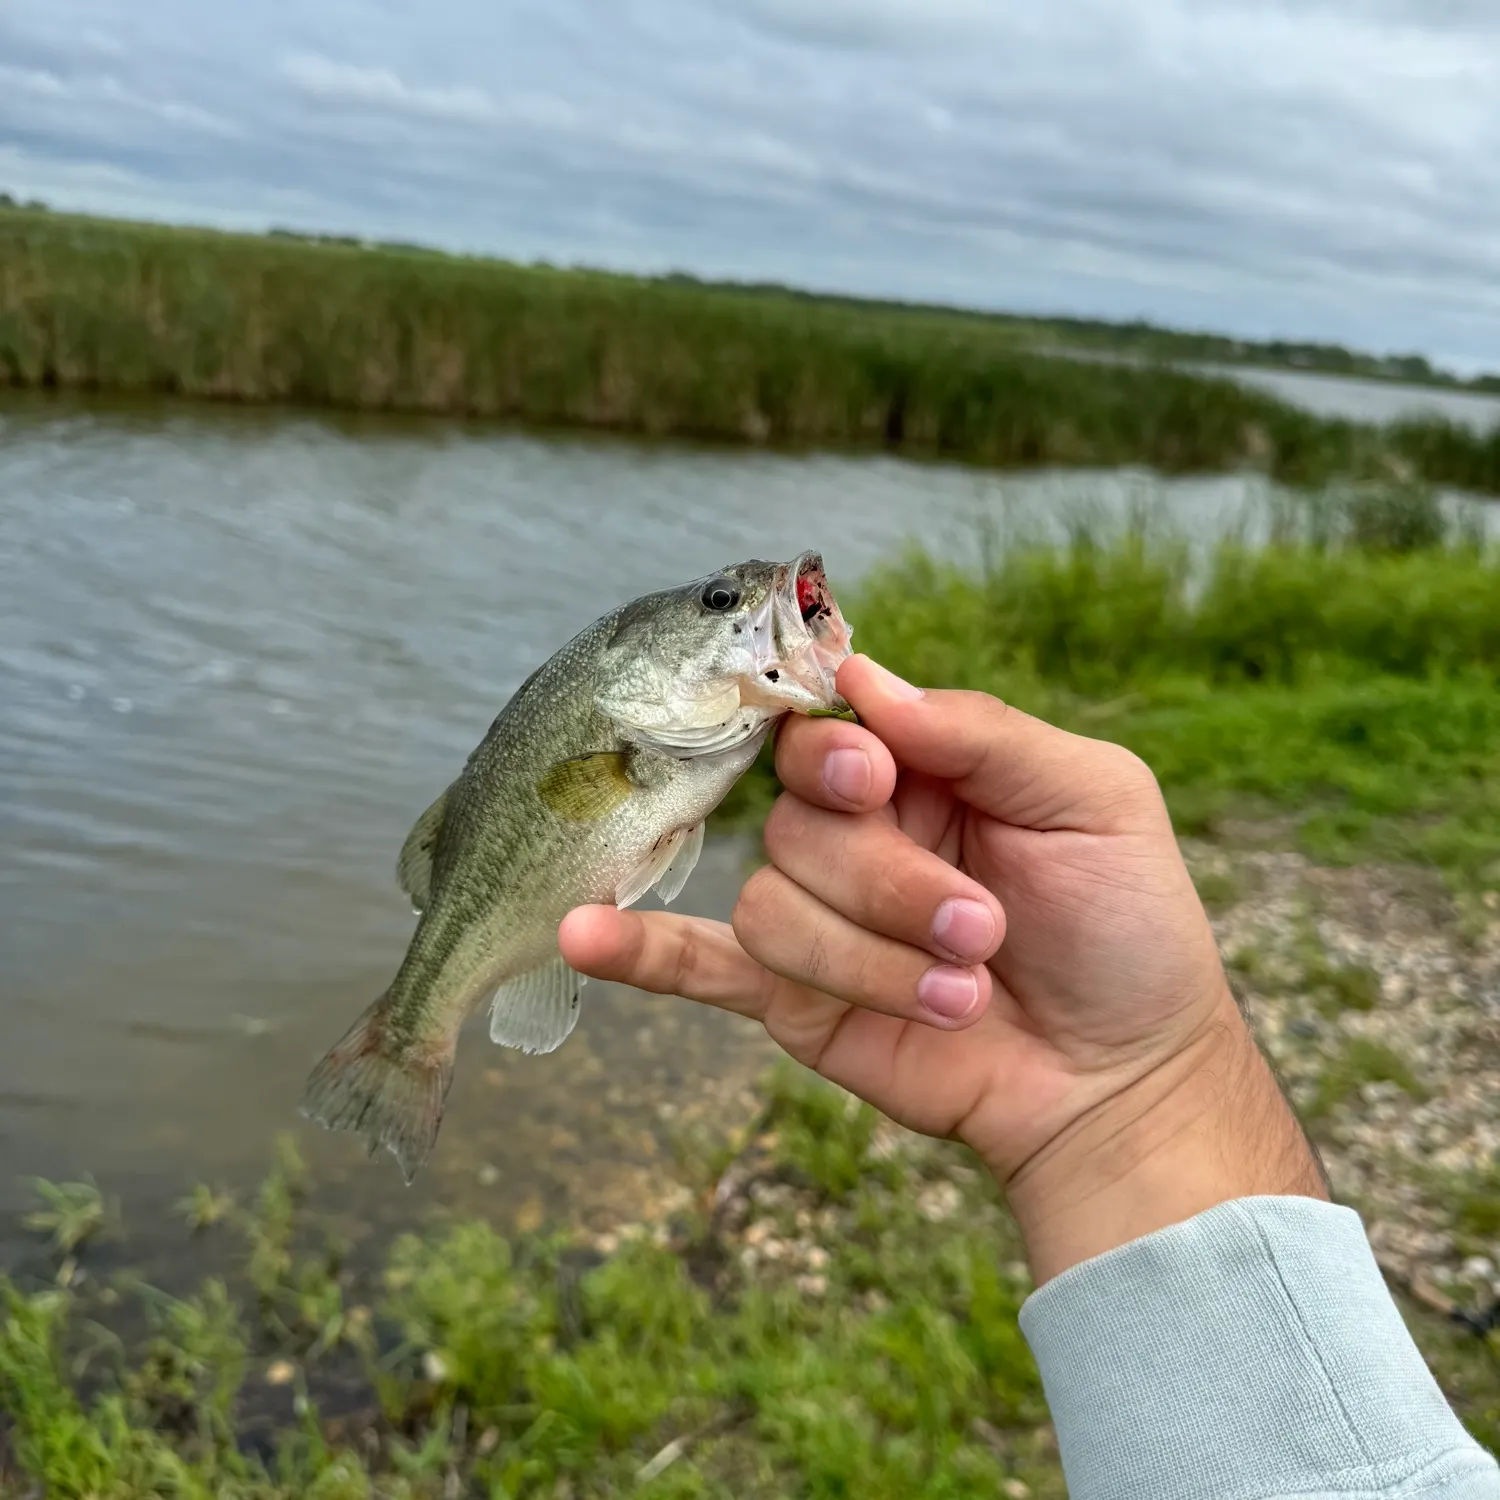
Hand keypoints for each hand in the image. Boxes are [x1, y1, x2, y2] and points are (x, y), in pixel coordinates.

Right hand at [560, 655, 1325, 1278]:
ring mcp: (819, 918)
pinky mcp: (792, 1000)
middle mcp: (855, 835)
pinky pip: (696, 966)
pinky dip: (638, 953)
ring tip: (961, 994)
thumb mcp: (1091, 800)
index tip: (879, 782)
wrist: (1121, 1078)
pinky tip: (579, 938)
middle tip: (985, 927)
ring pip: (772, 906)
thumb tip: (863, 680)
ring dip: (871, 958)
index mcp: (919, 772)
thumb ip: (980, 730)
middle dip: (891, 884)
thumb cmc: (1127, 927)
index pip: (826, 729)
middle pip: (797, 825)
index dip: (833, 752)